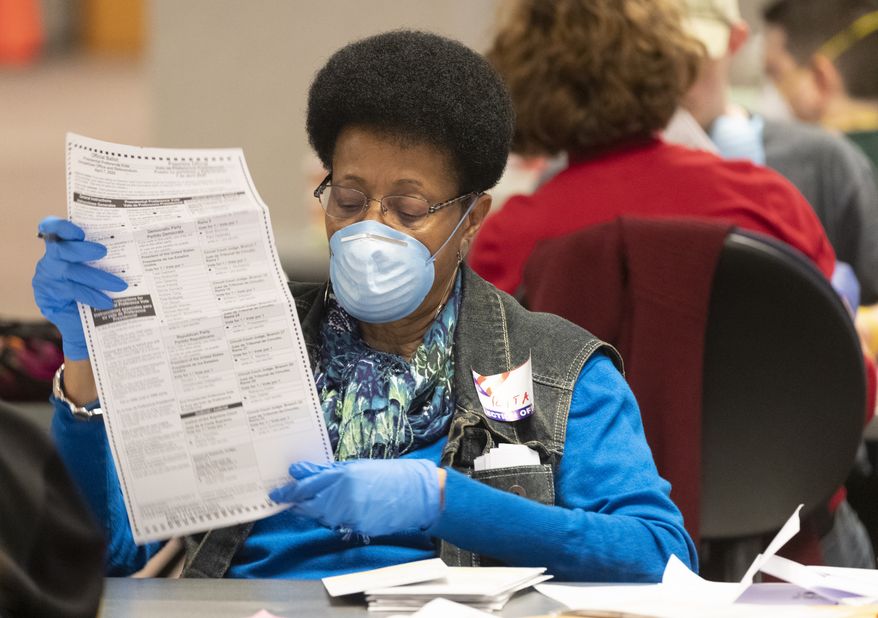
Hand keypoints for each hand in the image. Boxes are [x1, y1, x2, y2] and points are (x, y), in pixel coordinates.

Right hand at [32, 217, 127, 359]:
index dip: (62, 227)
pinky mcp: (46, 296)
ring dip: (96, 277)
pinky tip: (107, 301)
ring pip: (69, 271)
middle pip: (61, 248)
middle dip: (83, 249)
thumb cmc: (99, 291)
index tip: (80, 231)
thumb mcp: (102, 270)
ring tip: (120, 285)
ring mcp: (46, 277)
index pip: (53, 229)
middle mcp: (51, 260)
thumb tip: (134, 246)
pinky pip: (70, 291)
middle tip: (104, 251)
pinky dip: (91, 295)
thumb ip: (106, 258)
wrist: (88, 326)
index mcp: (62, 247)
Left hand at [269, 459, 440, 536]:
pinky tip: (345, 510)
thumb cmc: (389, 476)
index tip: (277, 494)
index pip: (307, 486)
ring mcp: (351, 514)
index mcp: (343, 475)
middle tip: (292, 502)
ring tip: (327, 502)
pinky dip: (337, 518)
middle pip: (309, 505)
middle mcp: (344, 495)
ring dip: (319, 511)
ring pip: (323, 517)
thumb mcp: (357, 467)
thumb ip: (328, 471)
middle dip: (299, 504)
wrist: (416, 493)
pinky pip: (339, 524)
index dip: (289, 491)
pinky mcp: (359, 527)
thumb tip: (302, 471)